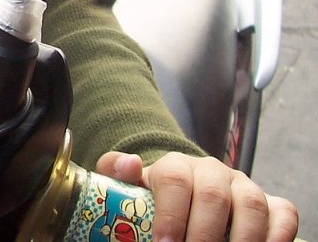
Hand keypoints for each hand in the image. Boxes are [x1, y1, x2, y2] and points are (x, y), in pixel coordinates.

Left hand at [95, 151, 297, 240]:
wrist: (183, 192)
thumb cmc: (154, 197)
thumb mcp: (131, 185)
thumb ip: (117, 172)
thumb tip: (128, 164)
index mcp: (176, 166)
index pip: (174, 180)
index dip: (170, 214)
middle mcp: (213, 172)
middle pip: (213, 197)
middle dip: (203, 233)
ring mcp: (244, 186)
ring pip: (251, 206)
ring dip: (241, 239)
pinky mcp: (270, 203)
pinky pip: (283, 214)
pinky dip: (277, 236)